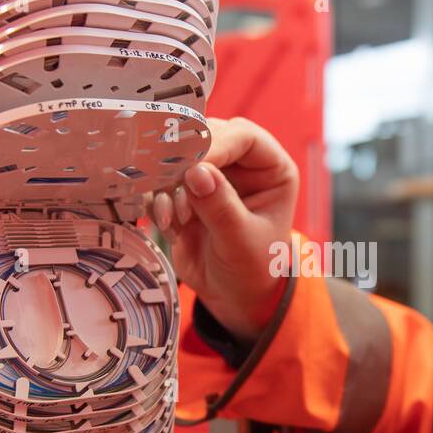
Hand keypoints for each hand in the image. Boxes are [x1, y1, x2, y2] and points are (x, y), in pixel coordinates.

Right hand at [150, 116, 297, 341]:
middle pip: (208, 137)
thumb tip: (196, 171)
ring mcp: (212, 175)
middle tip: (174, 190)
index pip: (244, 136)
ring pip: (180, 156)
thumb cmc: (251, 270)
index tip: (191, 167)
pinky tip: (171, 228)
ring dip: (170, 186)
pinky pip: (163, 181)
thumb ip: (221, 207)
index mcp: (272, 169)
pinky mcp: (186, 191)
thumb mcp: (241, 242)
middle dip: (186, 163)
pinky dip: (160, 201)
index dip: (216, 145)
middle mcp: (243, 165)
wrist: (232, 295)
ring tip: (177, 220)